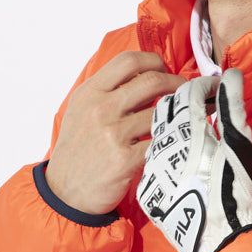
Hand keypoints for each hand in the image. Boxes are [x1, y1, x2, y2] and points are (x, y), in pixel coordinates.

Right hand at [45, 52, 186, 214]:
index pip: (128, 60)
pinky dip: (170, 139)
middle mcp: (101, 109)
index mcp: (90, 93)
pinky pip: (158, 141)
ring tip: (185, 116)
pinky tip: (174, 141)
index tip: (165, 70)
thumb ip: (107, 92)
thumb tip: (147, 76)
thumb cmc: (78, 150)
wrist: (65, 191)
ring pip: (160, 112)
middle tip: (186, 91)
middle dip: (176, 83)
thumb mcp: (81, 111)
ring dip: (178, 113)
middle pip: (151, 80)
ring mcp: (113, 134)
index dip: (154, 61)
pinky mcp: (125, 159)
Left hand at [135, 68, 251, 251]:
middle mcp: (162, 144)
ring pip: (154, 133)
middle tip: (197, 104)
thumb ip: (232, 107)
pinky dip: (163, 152)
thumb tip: (229, 76)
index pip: (186, 92)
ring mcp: (151, 165)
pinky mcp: (146, 186)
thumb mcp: (240, 146)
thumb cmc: (234, 190)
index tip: (213, 89)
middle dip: (179, 99)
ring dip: (168, 125)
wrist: (216, 239)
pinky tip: (177, 159)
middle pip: (163, 108)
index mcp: (188, 130)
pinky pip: (151, 159)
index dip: (201, 87)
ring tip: (188, 130)